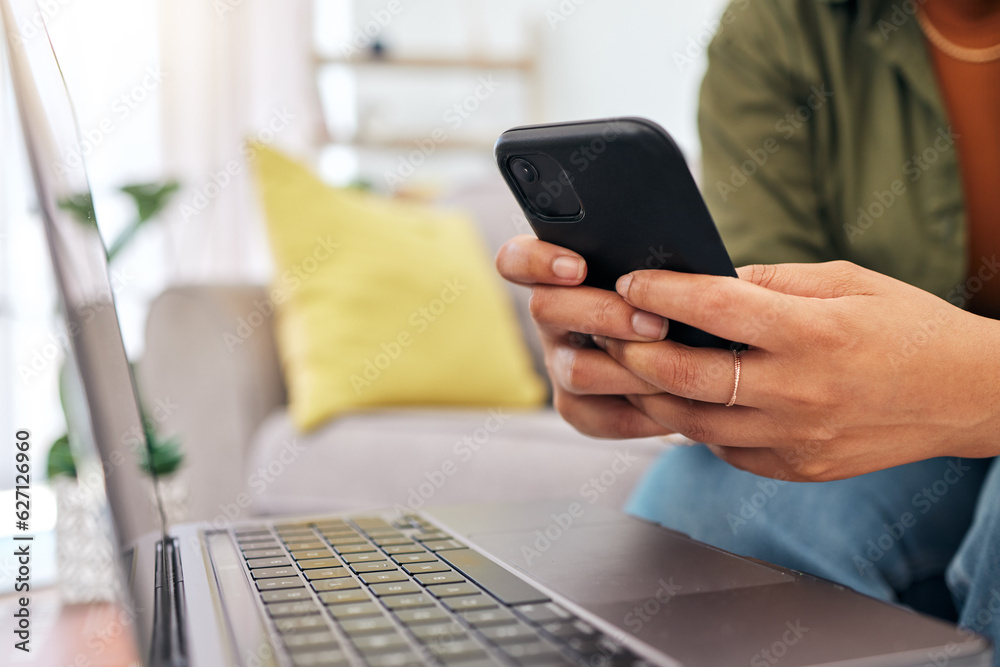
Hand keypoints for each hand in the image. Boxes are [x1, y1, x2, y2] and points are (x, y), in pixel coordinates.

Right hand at [496, 235, 673, 437]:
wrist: (696, 357)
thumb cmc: (671, 294)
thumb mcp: (661, 270)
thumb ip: (650, 263)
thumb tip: (673, 267)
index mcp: (558, 272)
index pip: (516, 260)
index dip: (536, 262)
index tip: (577, 268)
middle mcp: (550, 318)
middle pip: (545, 308)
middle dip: (604, 315)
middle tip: (656, 325)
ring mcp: (559, 364)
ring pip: (577, 370)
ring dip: (633, 368)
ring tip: (679, 365)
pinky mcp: (578, 408)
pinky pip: (606, 417)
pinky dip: (647, 412)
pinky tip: (680, 402)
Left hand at [594, 261, 999, 480]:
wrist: (968, 395)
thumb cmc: (909, 326)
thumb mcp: (846, 282)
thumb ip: (772, 283)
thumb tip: (706, 279)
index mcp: (813, 333)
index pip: (715, 309)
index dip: (661, 292)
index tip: (630, 281)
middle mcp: (800, 392)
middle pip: (687, 377)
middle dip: (633, 352)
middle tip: (606, 331)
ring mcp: (797, 439)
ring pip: (693, 424)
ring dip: (650, 395)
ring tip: (628, 368)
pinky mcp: (797, 469)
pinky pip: (725, 450)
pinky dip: (695, 425)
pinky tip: (682, 401)